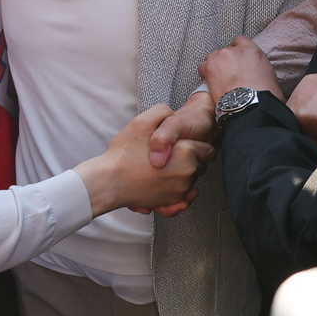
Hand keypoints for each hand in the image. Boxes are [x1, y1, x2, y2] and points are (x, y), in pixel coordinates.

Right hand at [77, 105, 213, 215]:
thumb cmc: (124, 154)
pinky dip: (181, 192)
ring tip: (164, 168)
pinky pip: (186, 197)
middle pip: (201, 165)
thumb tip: (173, 114)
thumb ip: (162, 112)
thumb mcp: (141, 122)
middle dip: (191, 160)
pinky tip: (168, 183)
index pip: (207, 148)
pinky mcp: (173, 203)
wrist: (110, 182)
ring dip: (184, 174)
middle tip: (172, 155)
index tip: (186, 144)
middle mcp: (188, 172)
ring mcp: (181, 190)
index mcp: (186, 151)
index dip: (196, 144)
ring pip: (192, 180)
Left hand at [199, 37, 283, 104]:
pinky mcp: (209, 67)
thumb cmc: (264, 97)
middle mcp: (237, 50)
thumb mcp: (270, 77)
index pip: (241, 41)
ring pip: (212, 57)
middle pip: (225, 51)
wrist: (250, 106)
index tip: (235, 61)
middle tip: (227, 75)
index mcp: (254, 51)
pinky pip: (202, 67)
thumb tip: (257, 75)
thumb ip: (260, 68)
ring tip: (218, 81)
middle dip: (225, 61)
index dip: (236, 51)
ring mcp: (222, 57)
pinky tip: (210, 85)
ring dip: (214, 66)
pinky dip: (205, 75)